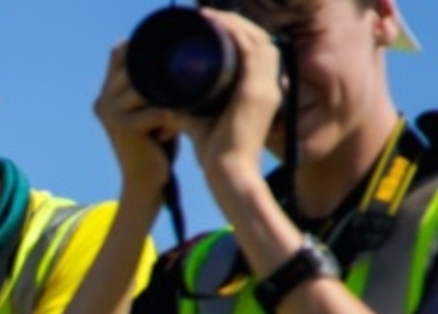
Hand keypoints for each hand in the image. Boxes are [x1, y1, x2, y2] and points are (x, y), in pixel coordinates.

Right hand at [95, 43, 177, 200]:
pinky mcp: (124, 127)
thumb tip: (175, 58)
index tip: (170, 62)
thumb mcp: (148, 110)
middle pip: (136, 66)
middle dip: (163, 74)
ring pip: (149, 85)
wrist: (144, 184)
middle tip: (181, 93)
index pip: (119, 53)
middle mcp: (103, 101)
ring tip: (179, 114)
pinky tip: (175, 130)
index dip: (143, 49)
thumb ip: (151, 86)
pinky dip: (173, 116)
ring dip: (170, 96)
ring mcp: (111, 113)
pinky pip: (159, 108)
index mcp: (105, 95)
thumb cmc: (153, 146)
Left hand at [176, 9, 282, 178]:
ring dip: (232, 23)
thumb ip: (189, 105)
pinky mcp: (257, 91)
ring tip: (207, 15)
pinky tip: (216, 23)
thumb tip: (166, 97)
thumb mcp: (201, 119)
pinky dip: (234, 33)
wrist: (227, 174)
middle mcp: (271, 86)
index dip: (238, 33)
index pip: (257, 52)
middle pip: (259, 39)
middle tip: (206, 15)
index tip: (211, 25)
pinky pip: (251, 50)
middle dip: (234, 22)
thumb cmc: (215, 153)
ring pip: (257, 39)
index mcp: (263, 91)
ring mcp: (266, 87)